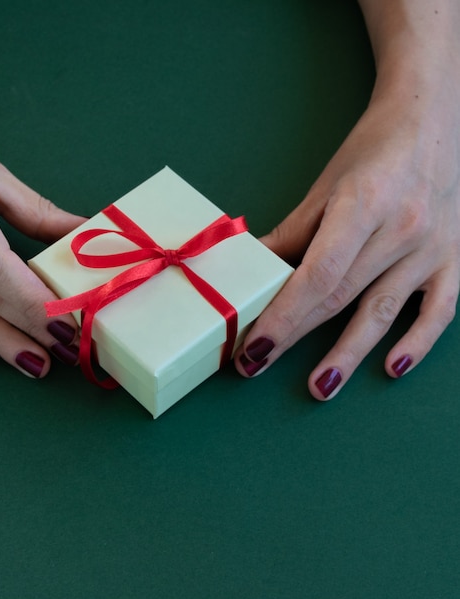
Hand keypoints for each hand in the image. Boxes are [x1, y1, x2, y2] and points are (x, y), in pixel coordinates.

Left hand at [235, 62, 459, 398]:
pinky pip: (440, 309)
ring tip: (319, 387)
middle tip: (257, 365)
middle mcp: (402, 230)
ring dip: (349, 354)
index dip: (282, 316)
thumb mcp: (326, 186)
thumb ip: (292, 233)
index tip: (253, 346)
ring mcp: (434, 248)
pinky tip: (394, 367)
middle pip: (340, 296)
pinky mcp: (455, 258)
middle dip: (296, 336)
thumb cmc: (373, 149)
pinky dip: (419, 341)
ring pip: (384, 312)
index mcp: (364, 206)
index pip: (316, 276)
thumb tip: (254, 272)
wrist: (435, 117)